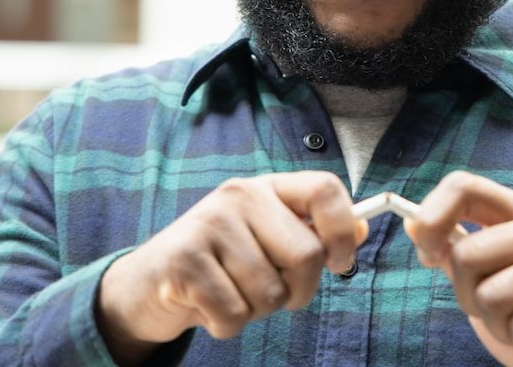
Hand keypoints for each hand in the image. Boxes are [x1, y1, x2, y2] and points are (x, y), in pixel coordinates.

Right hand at [97, 171, 366, 363]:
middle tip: (268, 291)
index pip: (325, 189)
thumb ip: (312, 232)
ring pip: (271, 292)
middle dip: (297, 292)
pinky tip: (207, 306)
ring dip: (255, 311)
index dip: (343, 231)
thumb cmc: (220, 264)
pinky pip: (235, 314)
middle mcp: (239, 195)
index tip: (339, 263)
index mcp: (266, 187)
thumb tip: (363, 226)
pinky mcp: (183, 261)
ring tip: (230, 294)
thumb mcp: (267, 240)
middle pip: (306, 255)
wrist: (148, 282)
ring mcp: (208, 224)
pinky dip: (227, 325)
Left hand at [405, 171, 512, 366]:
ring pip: (492, 297)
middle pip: (468, 253)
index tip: (428, 254)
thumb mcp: (490, 282)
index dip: (433, 215)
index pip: (466, 186)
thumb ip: (458, 254)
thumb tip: (414, 223)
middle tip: (499, 313)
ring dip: (500, 327)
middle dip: (469, 297)